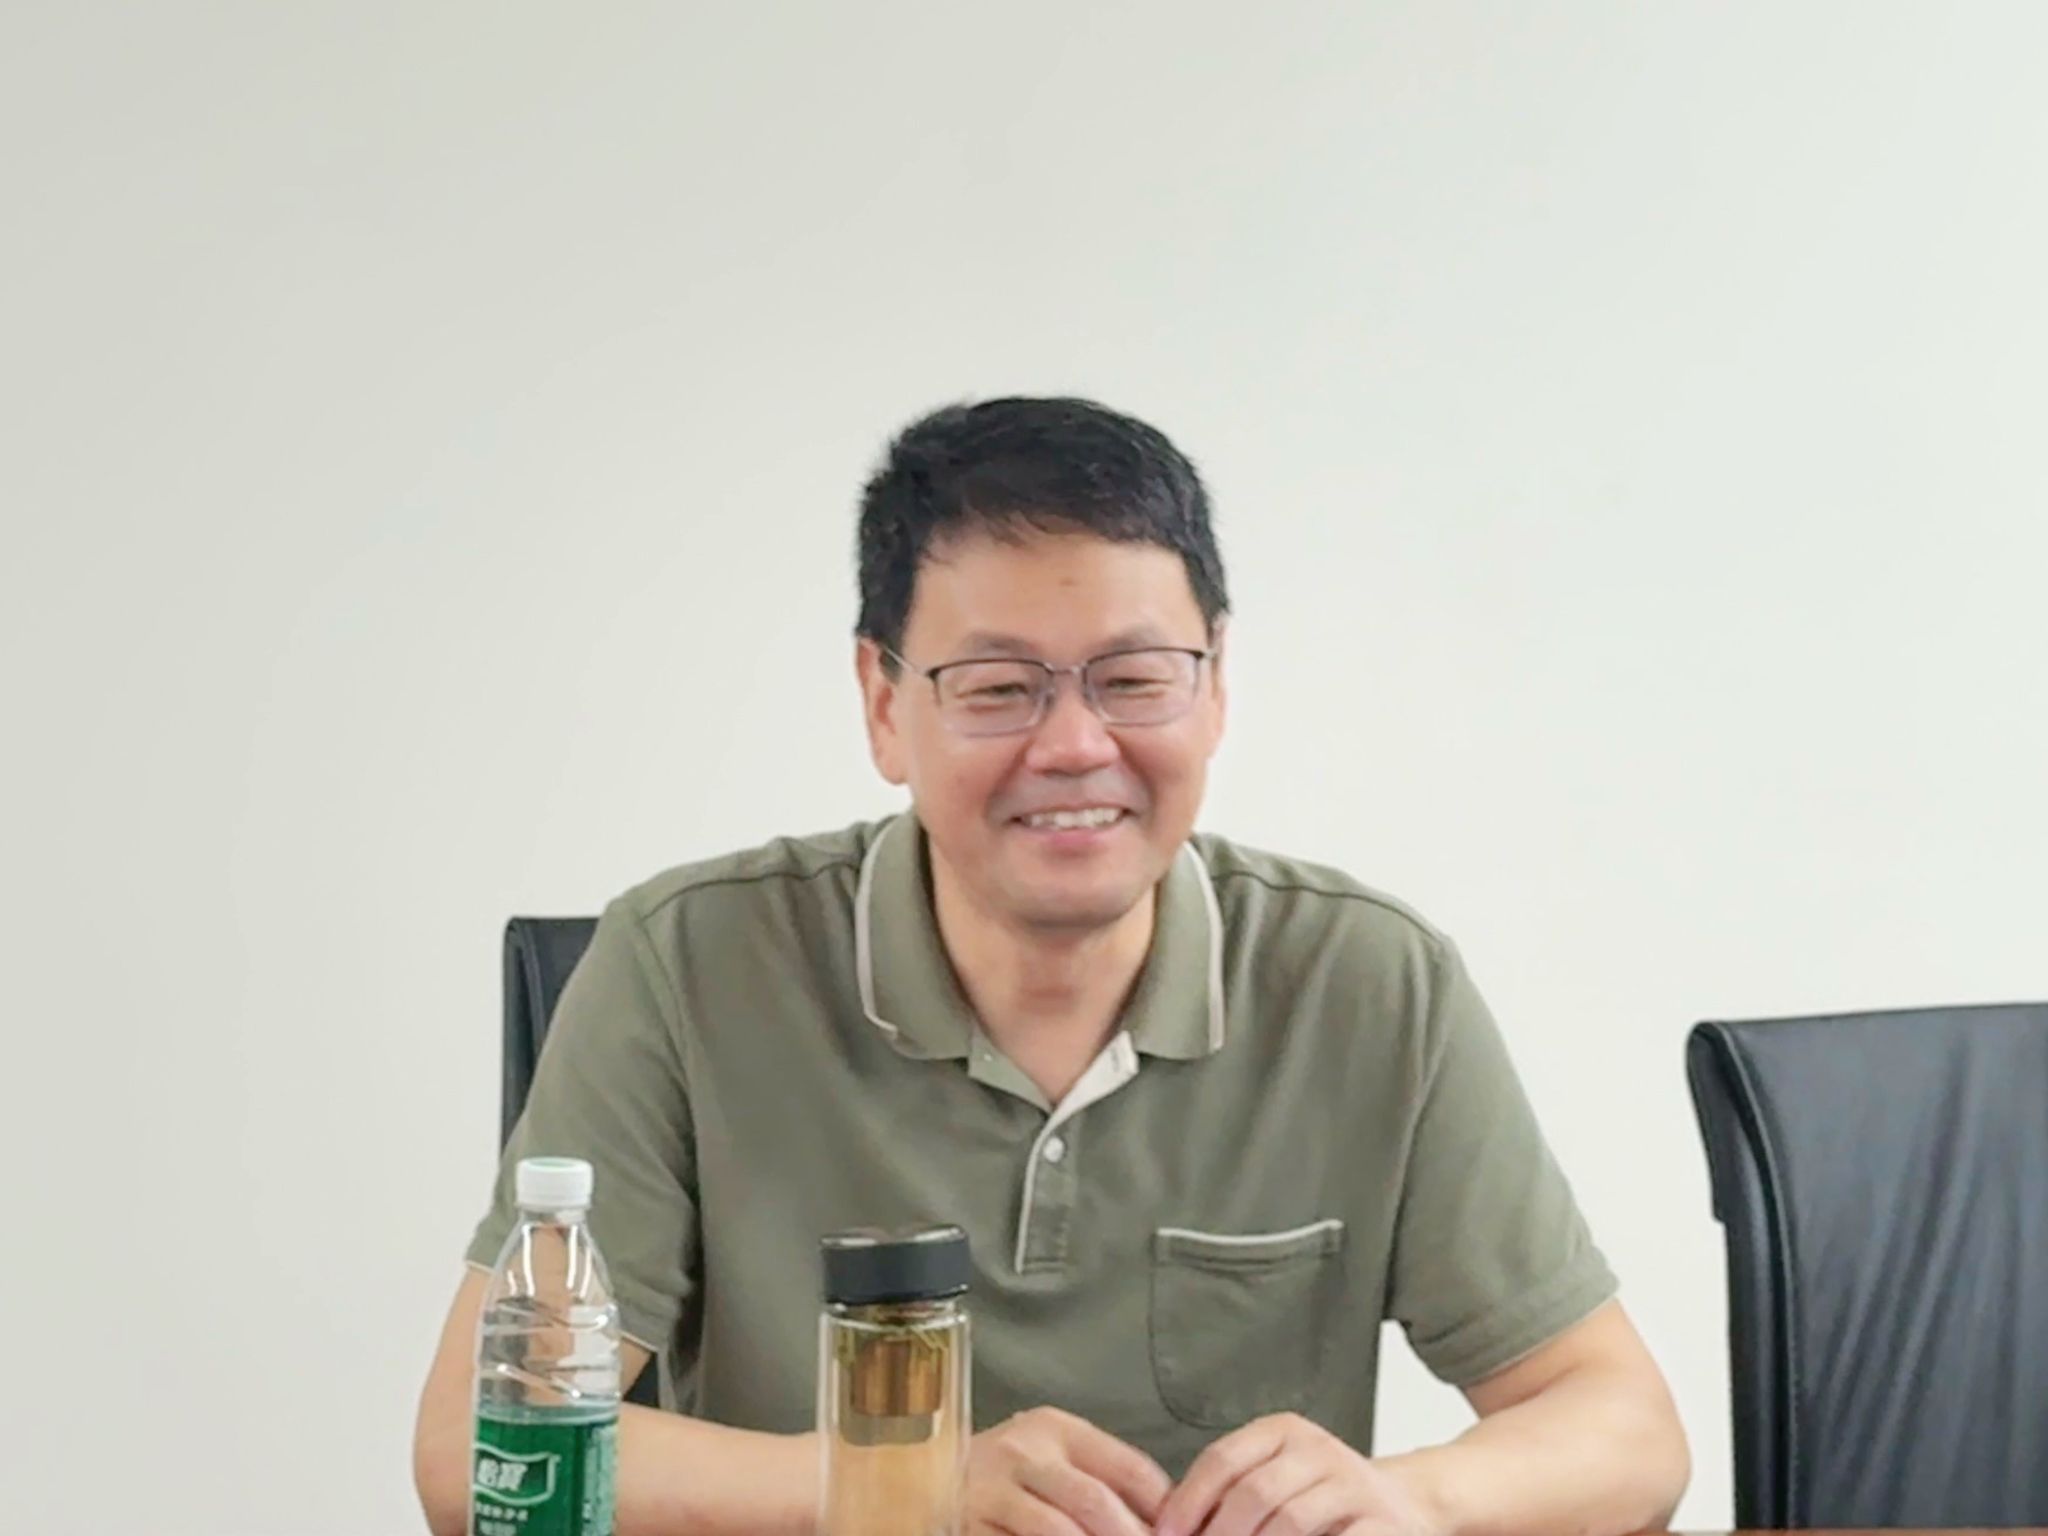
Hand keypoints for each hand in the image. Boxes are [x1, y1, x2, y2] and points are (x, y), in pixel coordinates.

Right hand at [965, 1406, 1173, 1535]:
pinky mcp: (969, 1527)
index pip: (1129, 1469)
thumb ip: (1102, 1482)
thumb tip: (1164, 1522)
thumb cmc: (1004, 1478)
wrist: (920, 1483)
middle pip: (1095, 1504)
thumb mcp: (1052, 1462)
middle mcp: (1021, 1453)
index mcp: (1056, 1430)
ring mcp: (989, 1493)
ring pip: (1058, 1532)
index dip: (1164, 1510)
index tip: (1184, 1535)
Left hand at [1154, 1414, 1442, 1535]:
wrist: (1411, 1505)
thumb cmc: (1324, 1503)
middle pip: (1253, 1493)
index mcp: (1284, 1432)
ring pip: (1290, 1521)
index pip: (1223, 1459)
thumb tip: (1168, 1527)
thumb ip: (1231, 1495)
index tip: (1164, 1535)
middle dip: (1218, 1535)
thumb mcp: (1279, 1480)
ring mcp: (1355, 1485)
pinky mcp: (1386, 1523)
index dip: (1188, 1501)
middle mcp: (1320, 1449)